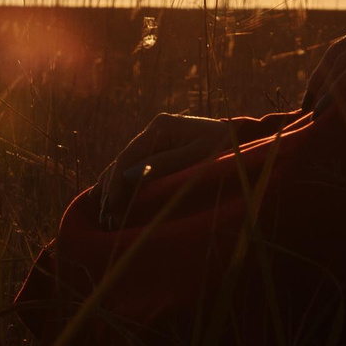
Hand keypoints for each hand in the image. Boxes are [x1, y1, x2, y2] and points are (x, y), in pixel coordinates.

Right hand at [95, 113, 239, 230]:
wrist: (240, 140)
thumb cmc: (225, 149)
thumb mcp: (199, 156)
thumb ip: (166, 164)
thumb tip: (130, 175)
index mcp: (161, 127)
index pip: (129, 156)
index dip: (116, 183)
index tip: (112, 206)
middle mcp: (153, 130)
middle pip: (123, 162)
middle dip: (112, 191)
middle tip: (107, 218)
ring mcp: (154, 139)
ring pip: (124, 166)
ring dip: (113, 190)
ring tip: (106, 215)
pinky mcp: (158, 150)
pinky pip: (134, 168)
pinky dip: (122, 185)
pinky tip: (110, 201)